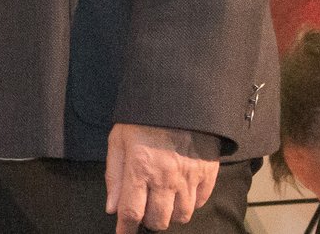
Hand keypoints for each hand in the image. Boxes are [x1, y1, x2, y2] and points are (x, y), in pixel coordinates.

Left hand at [105, 123, 219, 232]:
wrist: (179, 98)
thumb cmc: (142, 118)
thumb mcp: (118, 140)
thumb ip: (114, 175)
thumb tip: (111, 208)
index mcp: (140, 169)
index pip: (132, 211)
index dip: (126, 228)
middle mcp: (166, 178)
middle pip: (159, 220)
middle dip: (148, 220)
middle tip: (144, 208)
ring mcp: (189, 178)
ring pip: (181, 215)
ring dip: (170, 214)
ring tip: (163, 200)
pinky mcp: (207, 174)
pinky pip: (200, 202)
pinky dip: (190, 203)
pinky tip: (181, 192)